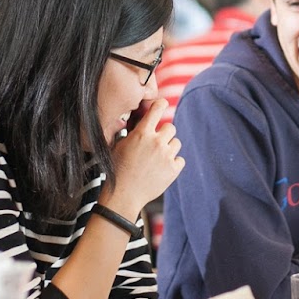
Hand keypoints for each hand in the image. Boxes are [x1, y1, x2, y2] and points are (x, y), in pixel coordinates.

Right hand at [104, 99, 184, 216]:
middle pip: (170, 127)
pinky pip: (180, 159)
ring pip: (176, 143)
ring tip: (158, 158)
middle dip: (164, 134)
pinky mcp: (173, 169)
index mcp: (142, 133)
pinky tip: (163, 168)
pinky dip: (174, 163)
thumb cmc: (118, 169)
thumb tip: (142, 123)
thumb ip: (134, 132)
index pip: (158, 107)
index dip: (161, 105)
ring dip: (169, 148)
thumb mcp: (119, 145)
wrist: (124, 194)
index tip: (161, 106)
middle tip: (156, 143)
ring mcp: (166, 156)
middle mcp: (156, 142)